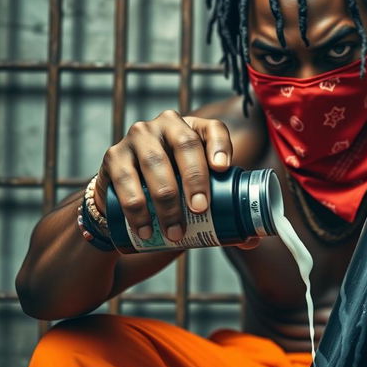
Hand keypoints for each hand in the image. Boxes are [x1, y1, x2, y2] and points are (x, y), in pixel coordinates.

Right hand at [93, 109, 257, 248]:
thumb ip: (223, 211)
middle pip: (185, 144)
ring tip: (176, 233)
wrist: (127, 193)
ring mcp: (137, 138)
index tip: (223, 168)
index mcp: (194, 129)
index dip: (220, 144)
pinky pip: (125, 181)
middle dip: (195, 178)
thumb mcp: (197, 191)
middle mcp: (166, 126)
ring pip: (155, 164)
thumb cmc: (174, 188)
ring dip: (167, 201)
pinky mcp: (113, 156)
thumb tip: (252, 240)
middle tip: (200, 209)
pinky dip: (137, 209)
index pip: (213, 128)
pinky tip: (146, 229)